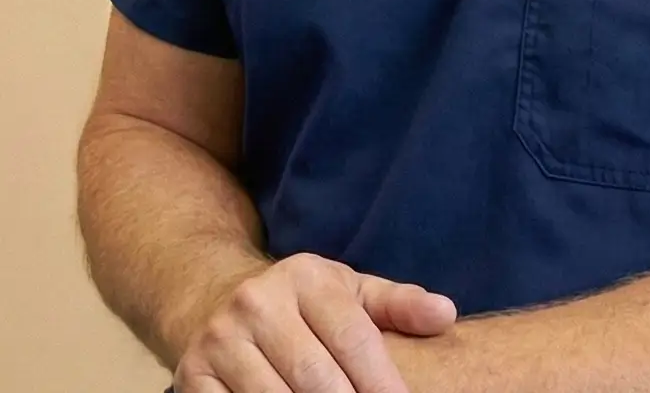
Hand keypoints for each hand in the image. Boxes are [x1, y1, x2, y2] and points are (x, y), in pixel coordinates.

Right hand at [173, 252, 456, 391]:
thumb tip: (446, 314)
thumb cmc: (300, 305)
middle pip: (316, 378)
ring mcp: (221, 342)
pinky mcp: (193, 378)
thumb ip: (399, 304)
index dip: (383, 382)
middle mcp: (258, 303)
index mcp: (305, 277)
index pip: (353, 338)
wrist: (211, 298)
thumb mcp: (349, 291)